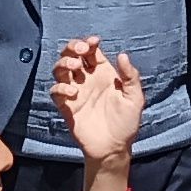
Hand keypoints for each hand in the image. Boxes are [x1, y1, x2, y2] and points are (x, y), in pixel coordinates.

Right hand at [50, 36, 144, 178]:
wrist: (113, 148)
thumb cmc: (126, 123)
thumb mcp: (135, 98)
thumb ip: (131, 76)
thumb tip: (122, 55)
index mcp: (102, 73)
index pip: (91, 51)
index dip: (89, 42)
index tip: (93, 42)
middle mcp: (86, 79)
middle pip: (71, 54)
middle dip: (73, 47)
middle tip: (80, 50)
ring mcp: (74, 91)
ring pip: (60, 69)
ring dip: (64, 62)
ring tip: (74, 67)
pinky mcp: (66, 106)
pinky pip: (55, 90)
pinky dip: (60, 87)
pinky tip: (73, 92)